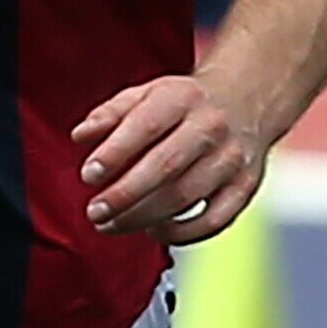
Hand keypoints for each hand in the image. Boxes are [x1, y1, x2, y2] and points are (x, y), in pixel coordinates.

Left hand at [73, 72, 267, 243]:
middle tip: (95, 212)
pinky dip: (180, 233)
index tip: (88, 175)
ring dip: (143, 217)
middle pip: (165, 166)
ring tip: (112, 224)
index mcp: (182, 97)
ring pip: (184, 197)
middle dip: (125, 195)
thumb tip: (80, 135)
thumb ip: (110, 113)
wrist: (245, 101)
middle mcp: (211, 127)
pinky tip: (153, 230)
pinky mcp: (244, 187)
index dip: (114, 153)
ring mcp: (231, 159)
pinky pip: (213, 221)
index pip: (146, 125)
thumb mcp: (147, 93)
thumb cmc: (185, 104)